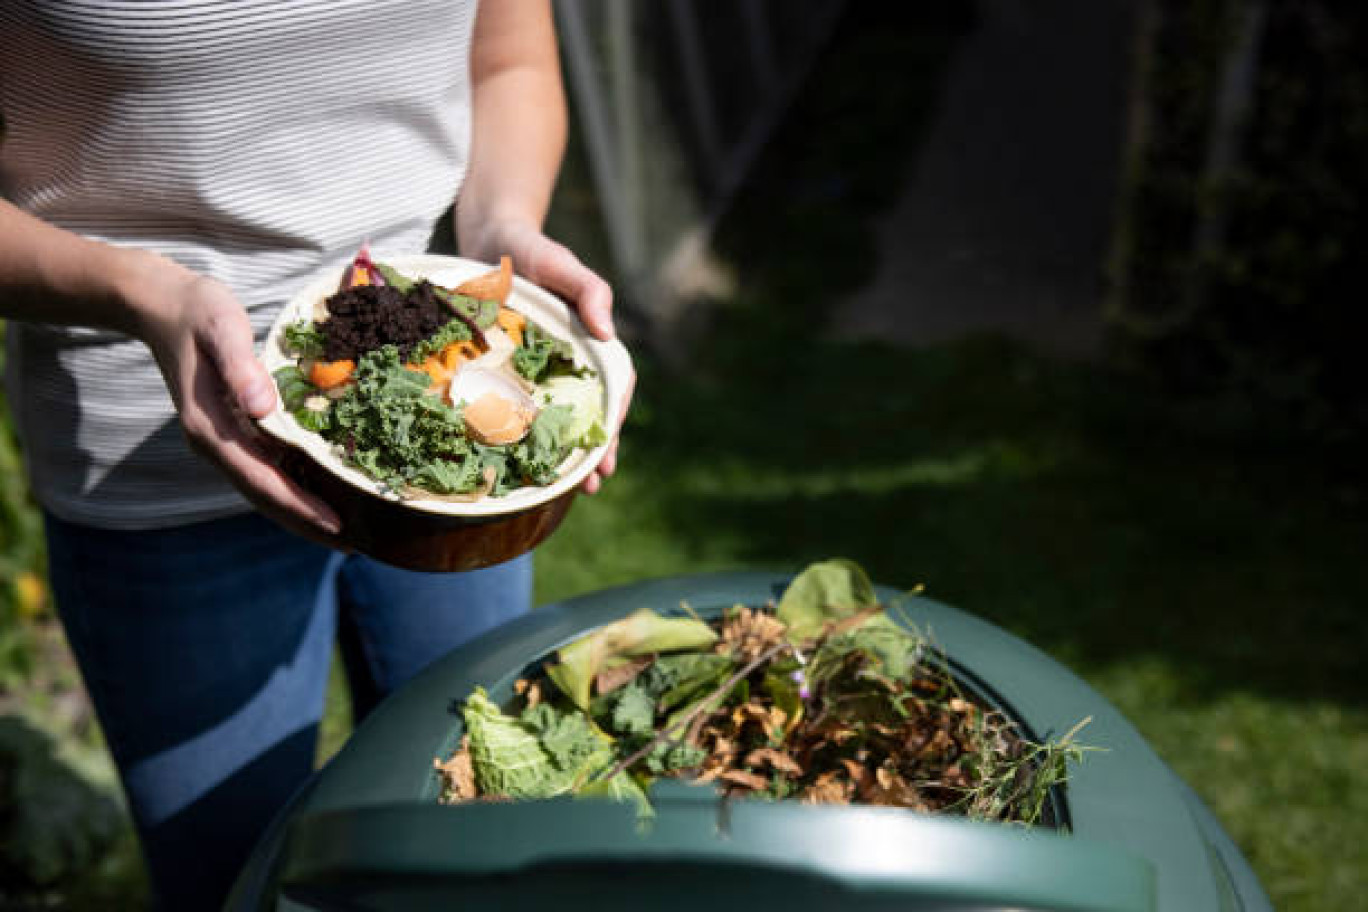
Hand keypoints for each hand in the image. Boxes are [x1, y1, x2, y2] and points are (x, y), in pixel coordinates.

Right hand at [128, 256, 344, 544]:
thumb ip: (241, 368)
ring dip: (299, 513)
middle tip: (354, 546)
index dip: (299, 505)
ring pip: (262, 489)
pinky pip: (262, 470)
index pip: (261, 480)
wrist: (162, 306)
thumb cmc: (198, 313)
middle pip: (263, 497)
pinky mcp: (229, 432)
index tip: (337, 525)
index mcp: (210, 428)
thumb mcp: (222, 329)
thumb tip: (264, 409)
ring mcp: (219, 440)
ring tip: (343, 532)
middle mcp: (213, 443)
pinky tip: (319, 493)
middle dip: (305, 523)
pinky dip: (290, 488)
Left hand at [464, 220, 633, 493]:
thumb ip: (589, 290)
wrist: (489, 239)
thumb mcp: (562, 264)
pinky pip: (520, 408)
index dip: (615, 417)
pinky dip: (524, 437)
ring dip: (565, 453)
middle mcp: (570, 361)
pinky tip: (520, 464)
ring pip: (558, 417)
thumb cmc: (532, 250)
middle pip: (591, 412)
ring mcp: (540, 370)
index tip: (609, 445)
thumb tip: (608, 332)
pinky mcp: (508, 372)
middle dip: (595, 449)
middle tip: (594, 481)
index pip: (615, 385)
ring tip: (568, 489)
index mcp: (591, 342)